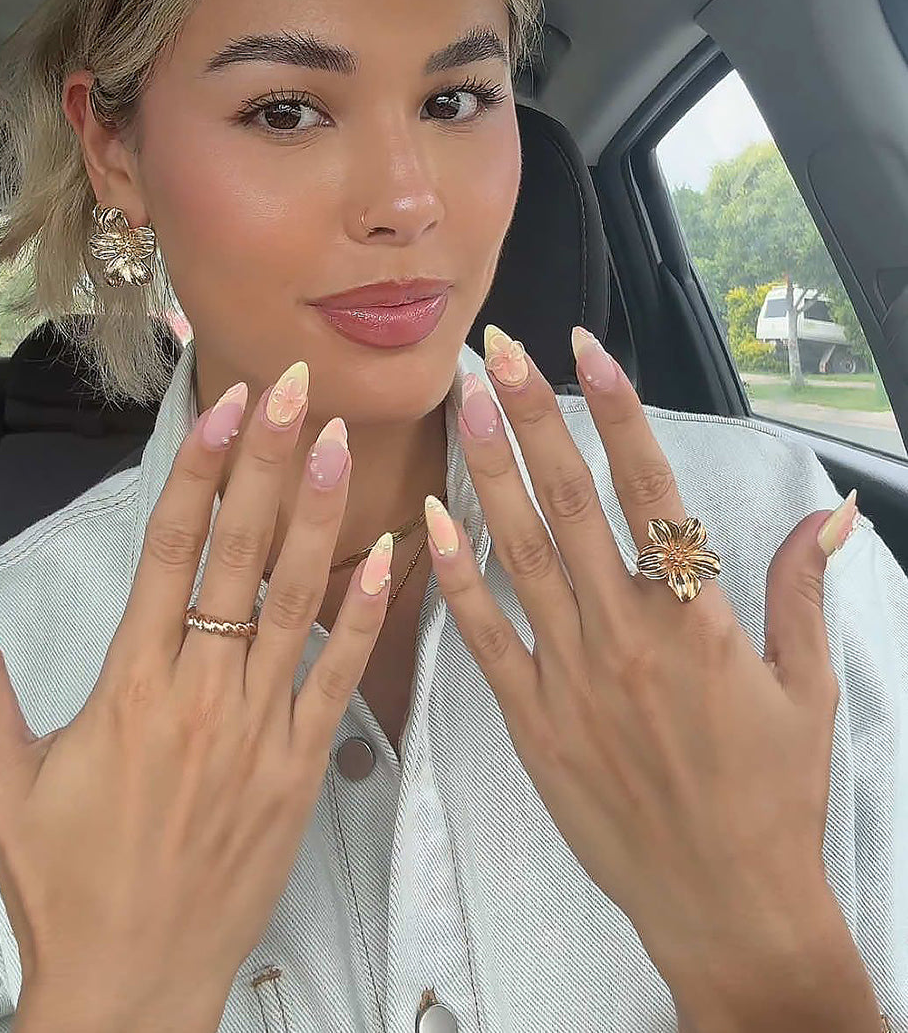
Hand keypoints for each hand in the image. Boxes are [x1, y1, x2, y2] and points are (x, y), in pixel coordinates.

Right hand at [0, 361, 391, 1030]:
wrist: (131, 984)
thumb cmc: (64, 883)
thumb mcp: (0, 780)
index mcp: (131, 686)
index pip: (170, 552)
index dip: (201, 471)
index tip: (225, 408)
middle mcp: (201, 695)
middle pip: (241, 555)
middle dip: (270, 463)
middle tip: (296, 388)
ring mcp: (258, 731)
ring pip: (298, 602)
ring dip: (321, 517)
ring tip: (341, 443)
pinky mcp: (299, 769)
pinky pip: (339, 678)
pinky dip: (366, 616)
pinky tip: (389, 557)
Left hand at [424, 325, 863, 1005]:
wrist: (725, 904)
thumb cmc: (771, 796)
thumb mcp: (807, 689)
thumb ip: (804, 591)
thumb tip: (826, 512)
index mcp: (697, 619)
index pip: (651, 490)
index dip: (616, 412)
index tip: (583, 350)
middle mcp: (628, 634)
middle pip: (572, 502)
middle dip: (533, 417)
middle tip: (496, 350)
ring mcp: (574, 676)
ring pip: (521, 553)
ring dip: (489, 472)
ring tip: (466, 404)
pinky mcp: (535, 720)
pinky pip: (487, 636)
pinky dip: (455, 577)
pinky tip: (428, 521)